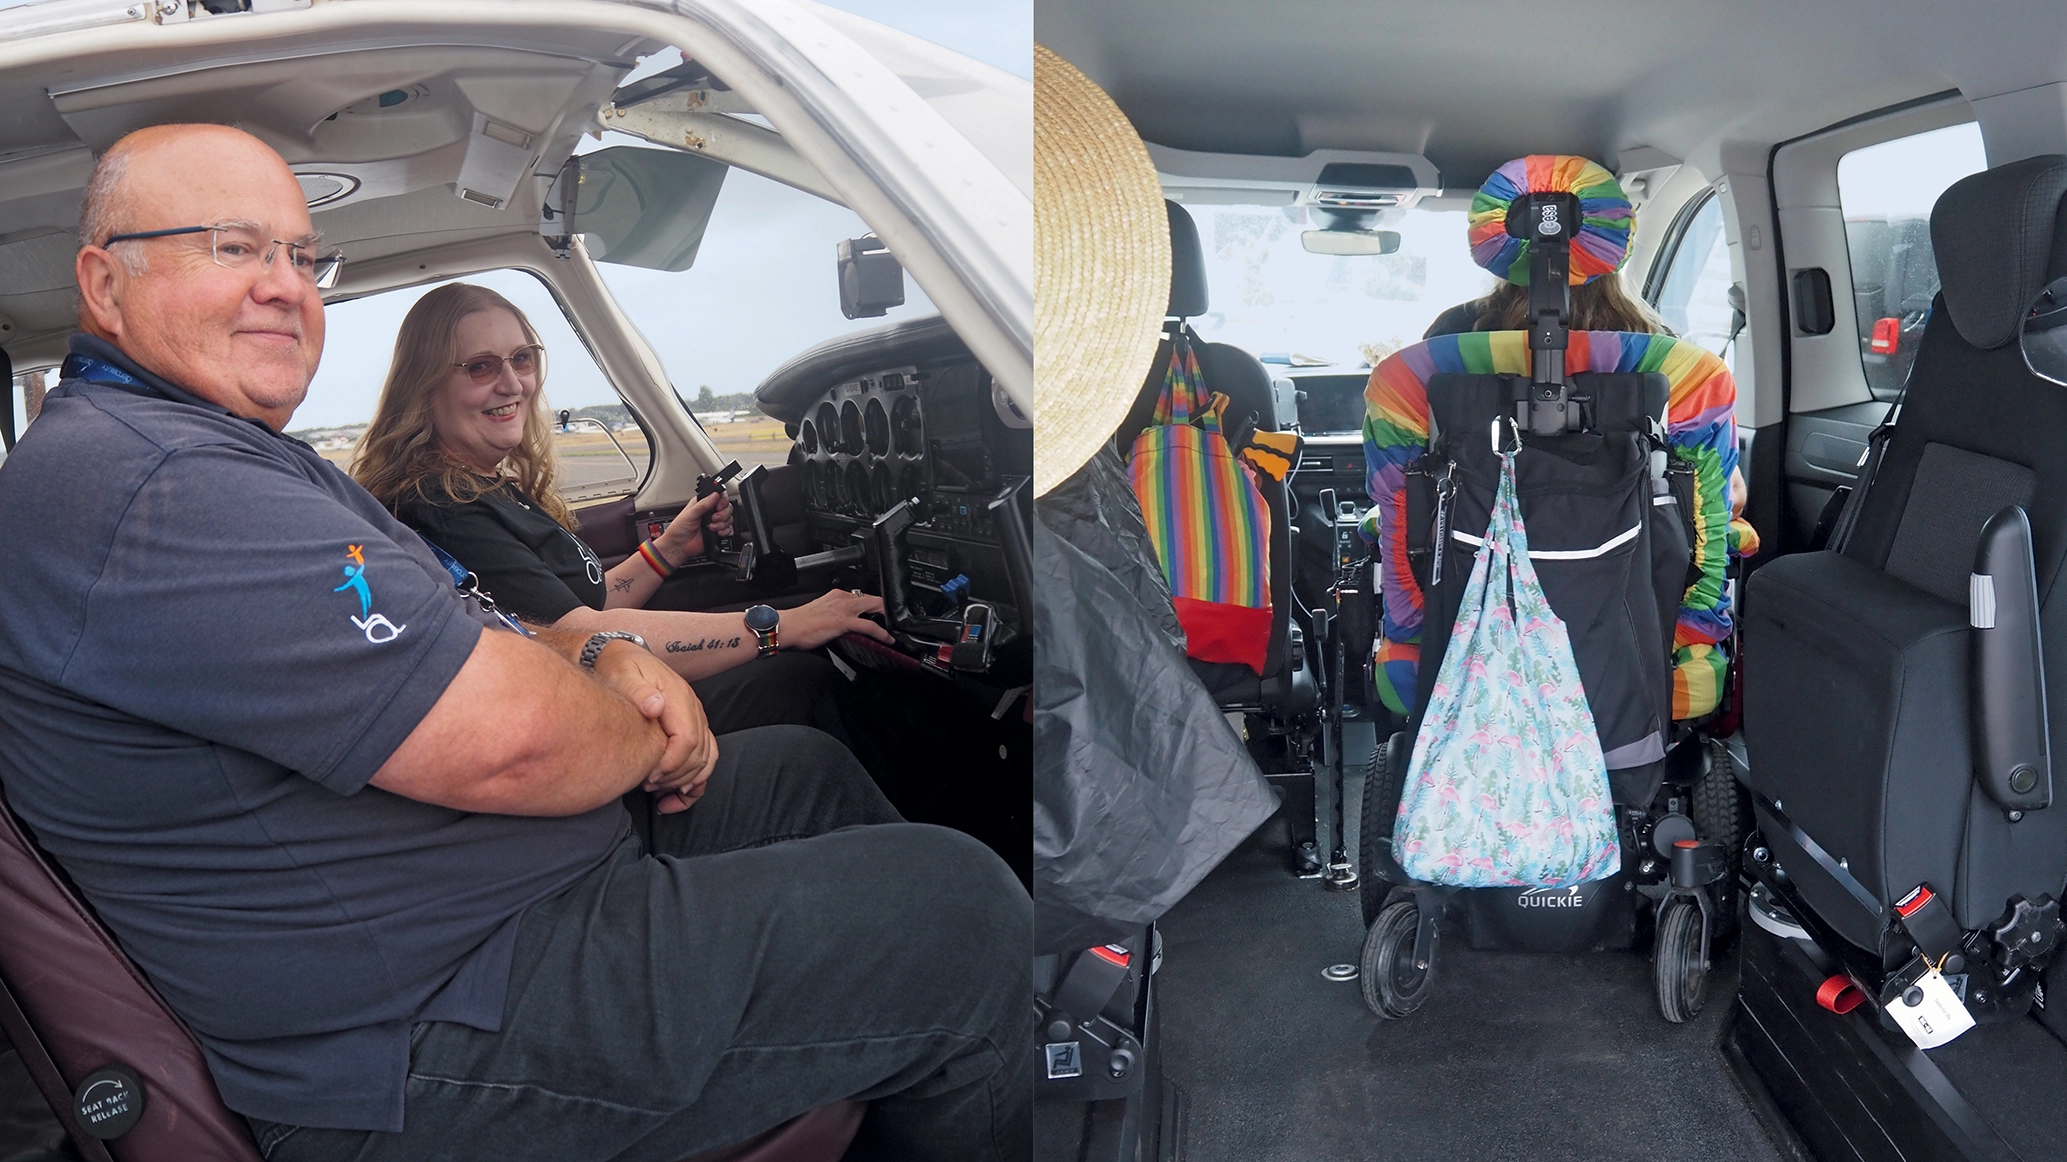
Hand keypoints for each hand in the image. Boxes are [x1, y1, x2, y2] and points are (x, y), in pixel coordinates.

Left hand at [589, 641, 717, 811]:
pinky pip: (705, 759)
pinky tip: (675, 796)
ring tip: (657, 790)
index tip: (649, 775)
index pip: (688, 739)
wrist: (622, 658)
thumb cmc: (619, 668)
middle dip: (675, 776)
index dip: (671, 763)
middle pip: (700, 754)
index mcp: (679, 697)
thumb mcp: (622, 673)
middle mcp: (692, 709)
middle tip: (647, 784)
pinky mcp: (690, 729)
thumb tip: (655, 706)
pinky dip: (695, 782)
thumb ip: (637, 690)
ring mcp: (694, 720)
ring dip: (685, 781)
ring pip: (707, 759)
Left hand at [659, 491, 732, 561]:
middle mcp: (710, 511)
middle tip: (713, 518)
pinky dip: (724, 531)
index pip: (719, 496)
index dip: (722, 500)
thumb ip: (703, 504)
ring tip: (711, 527)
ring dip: (722, 523)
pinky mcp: (718, 531)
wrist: (680, 546)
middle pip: (727, 507)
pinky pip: (729, 529)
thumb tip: (715, 495)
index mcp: (703, 503)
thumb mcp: (690, 513)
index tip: (718, 507)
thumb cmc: (679, 529)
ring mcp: (715, 522)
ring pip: (729, 518)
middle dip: (723, 513)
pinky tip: (716, 532)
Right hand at [781, 589, 893, 649]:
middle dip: (886, 607)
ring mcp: (844, 609)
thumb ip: (835, 616)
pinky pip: (870, 626)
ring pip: (875, 607)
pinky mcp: (844, 621)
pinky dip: (882, 633)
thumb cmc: (798, 624)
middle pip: (872, 598)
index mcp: (836, 595)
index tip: (880, 612)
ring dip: (888, 617)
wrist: (787, 627)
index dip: (874, 605)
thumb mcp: (821, 614)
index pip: (861, 596)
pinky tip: (888, 639)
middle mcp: (841, 598)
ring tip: (896, 627)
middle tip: (894, 618)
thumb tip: (844, 626)